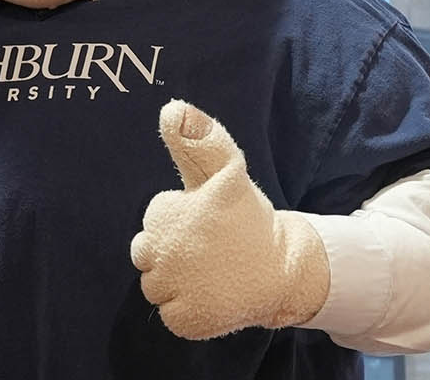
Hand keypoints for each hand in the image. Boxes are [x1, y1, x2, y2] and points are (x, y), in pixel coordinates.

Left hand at [129, 100, 330, 339]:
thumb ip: (198, 139)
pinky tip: (211, 294)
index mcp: (169, 213)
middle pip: (145, 254)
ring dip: (176, 281)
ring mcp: (175, 289)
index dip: (180, 219)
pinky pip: (168, 313)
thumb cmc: (248, 217)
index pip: (153, 219)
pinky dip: (186, 308)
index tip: (208, 222)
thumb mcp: (225, 170)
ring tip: (210, 271)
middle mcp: (167, 252)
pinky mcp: (186, 320)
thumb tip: (172, 108)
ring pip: (154, 285)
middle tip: (208, 250)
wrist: (284, 270)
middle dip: (171, 251)